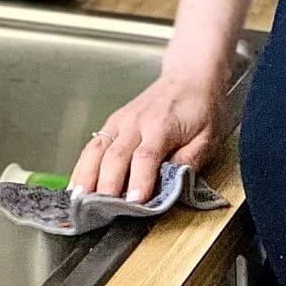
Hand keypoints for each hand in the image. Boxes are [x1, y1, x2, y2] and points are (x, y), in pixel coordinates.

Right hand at [66, 66, 234, 203]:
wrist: (189, 75)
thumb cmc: (201, 108)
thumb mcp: (208, 136)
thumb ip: (190, 160)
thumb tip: (172, 184)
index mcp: (163, 126)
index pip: (147, 156)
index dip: (140, 180)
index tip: (134, 202)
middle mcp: (136, 122)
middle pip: (116, 155)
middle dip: (106, 184)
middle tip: (100, 210)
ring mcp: (121, 121)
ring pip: (97, 149)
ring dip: (86, 176)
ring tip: (78, 200)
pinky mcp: (113, 122)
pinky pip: (93, 145)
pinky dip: (82, 166)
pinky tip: (76, 185)